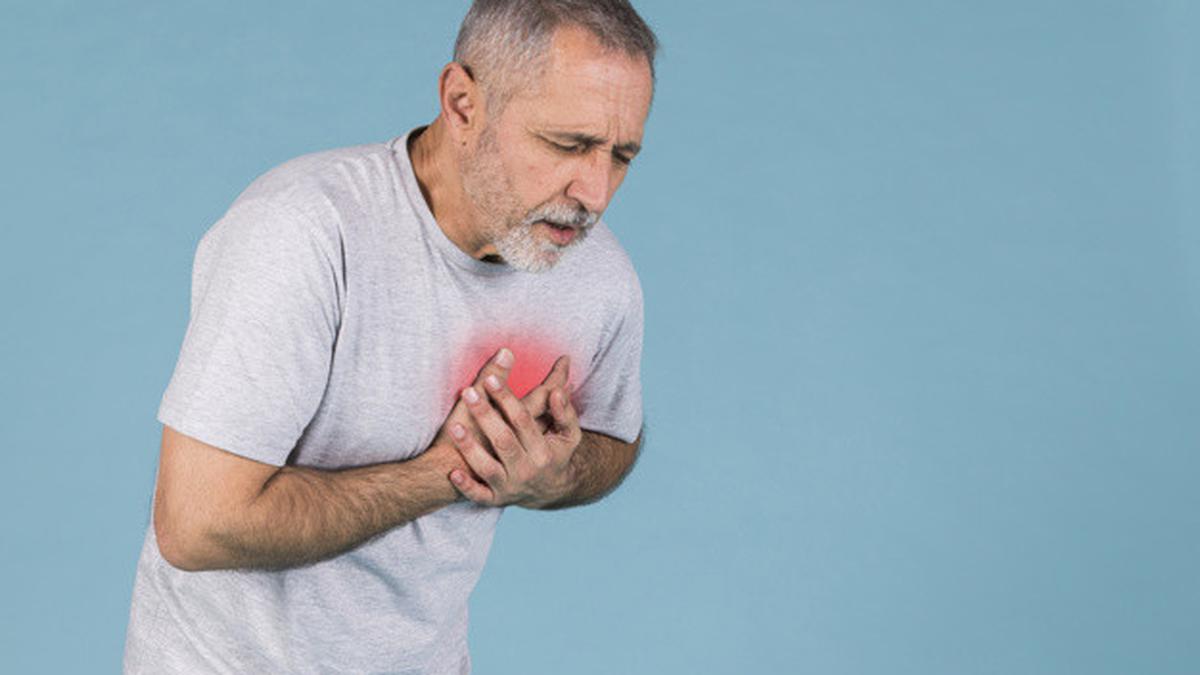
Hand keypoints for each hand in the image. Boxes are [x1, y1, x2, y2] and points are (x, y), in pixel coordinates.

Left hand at [448, 356, 582, 507]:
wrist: (550, 491)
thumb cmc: (555, 454)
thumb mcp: (568, 435)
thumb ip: (564, 412)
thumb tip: (556, 392)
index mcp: (543, 451)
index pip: (522, 421)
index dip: (506, 399)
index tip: (491, 380)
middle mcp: (526, 470)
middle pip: (503, 440)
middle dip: (485, 415)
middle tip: (468, 393)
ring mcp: (509, 486)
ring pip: (487, 468)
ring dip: (470, 448)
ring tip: (454, 426)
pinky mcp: (495, 499)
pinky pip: (478, 496)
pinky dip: (466, 487)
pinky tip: (453, 473)